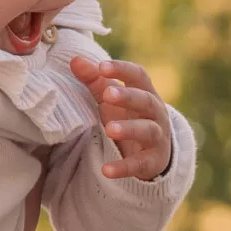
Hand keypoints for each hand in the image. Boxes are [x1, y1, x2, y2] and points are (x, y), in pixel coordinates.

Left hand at [69, 55, 172, 180]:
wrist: (154, 153)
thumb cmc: (129, 117)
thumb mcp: (112, 99)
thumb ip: (95, 80)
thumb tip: (74, 60)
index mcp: (146, 93)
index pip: (139, 76)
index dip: (122, 70)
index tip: (102, 67)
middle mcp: (156, 113)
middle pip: (146, 101)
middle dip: (128, 97)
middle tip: (107, 94)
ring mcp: (157, 137)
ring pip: (148, 130)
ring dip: (129, 129)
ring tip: (109, 129)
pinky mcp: (152, 161)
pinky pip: (139, 164)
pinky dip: (124, 167)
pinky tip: (106, 170)